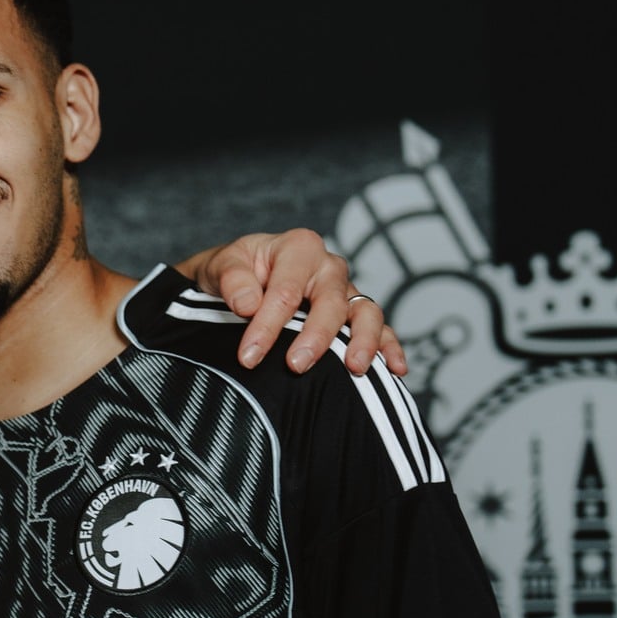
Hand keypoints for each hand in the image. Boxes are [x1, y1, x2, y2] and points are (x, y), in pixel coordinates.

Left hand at [181, 228, 407, 375]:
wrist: (241, 277)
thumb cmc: (233, 270)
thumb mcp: (221, 266)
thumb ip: (232, 280)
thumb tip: (248, 305)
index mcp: (299, 248)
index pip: (286, 291)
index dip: (267, 326)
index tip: (248, 356)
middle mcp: (328, 267)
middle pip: (331, 303)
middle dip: (316, 337)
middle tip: (296, 366)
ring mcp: (345, 290)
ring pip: (365, 313)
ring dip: (363, 341)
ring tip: (355, 368)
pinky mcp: (354, 313)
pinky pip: (379, 328)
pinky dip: (389, 347)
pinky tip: (395, 369)